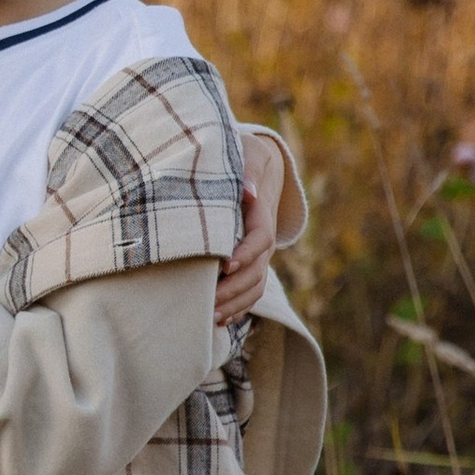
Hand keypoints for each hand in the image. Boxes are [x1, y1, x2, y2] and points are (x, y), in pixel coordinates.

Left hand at [216, 130, 283, 323]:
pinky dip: (237, 308)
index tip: (225, 265)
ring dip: (235, 303)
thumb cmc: (240, 158)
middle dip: (235, 287)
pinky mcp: (251, 266)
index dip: (245, 253)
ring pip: (255, 286)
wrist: (250, 169)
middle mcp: (264, 240)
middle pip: (257, 270)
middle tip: (210, 299)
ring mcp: (259, 256)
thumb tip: (247, 192)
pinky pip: (250, 292)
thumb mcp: (245, 154)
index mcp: (261, 215)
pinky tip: (217, 320)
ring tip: (211, 315)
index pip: (260, 238)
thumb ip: (247, 170)